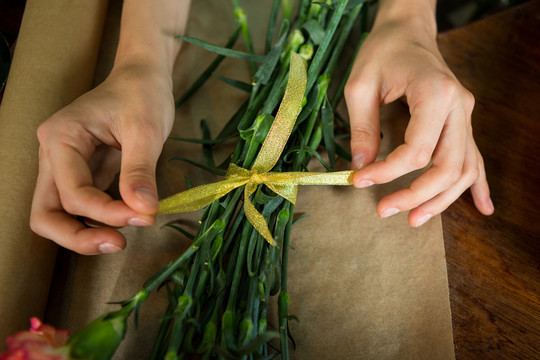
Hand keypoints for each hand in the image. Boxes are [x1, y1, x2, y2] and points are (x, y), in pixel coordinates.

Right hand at [30, 63, 174, 253]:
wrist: (143, 77)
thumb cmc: (142, 93)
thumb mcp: (145, 129)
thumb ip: (140, 171)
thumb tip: (145, 211)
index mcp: (60, 138)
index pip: (72, 193)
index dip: (106, 212)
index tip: (145, 216)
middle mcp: (53, 155)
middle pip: (46, 213)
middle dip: (78, 236)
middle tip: (117, 244)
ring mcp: (64, 166)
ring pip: (59, 214)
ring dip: (87, 232)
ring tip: (124, 237)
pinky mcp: (82, 173)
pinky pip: (81, 206)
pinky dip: (100, 219)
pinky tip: (127, 220)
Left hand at [344, 12, 493, 226]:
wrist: (408, 31)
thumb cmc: (383, 52)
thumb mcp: (360, 85)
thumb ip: (362, 127)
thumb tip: (360, 166)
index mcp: (435, 94)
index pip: (417, 151)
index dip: (387, 172)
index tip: (359, 179)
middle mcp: (458, 108)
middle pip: (448, 167)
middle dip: (417, 195)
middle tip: (385, 210)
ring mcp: (465, 116)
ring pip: (465, 169)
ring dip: (442, 199)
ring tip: (415, 219)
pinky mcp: (462, 122)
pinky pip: (475, 158)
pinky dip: (477, 185)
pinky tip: (483, 207)